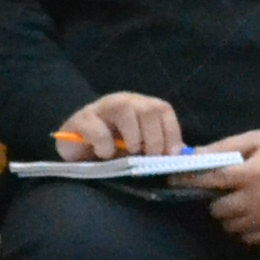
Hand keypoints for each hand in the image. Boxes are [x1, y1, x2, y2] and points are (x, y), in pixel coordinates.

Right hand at [52, 93, 187, 161]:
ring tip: (131, 153)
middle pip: (148, 108)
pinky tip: (105, 155)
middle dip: (154, 136)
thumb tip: (183, 157)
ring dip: (133, 134)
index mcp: (141, 108)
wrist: (76, 155)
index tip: (170, 155)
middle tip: (150, 157)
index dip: (171, 132)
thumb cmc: (112, 153)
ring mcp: (100, 109)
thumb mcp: (140, 153)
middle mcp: (123, 102)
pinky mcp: (79, 121)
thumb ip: (159, 151)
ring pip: (124, 107)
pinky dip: (104, 142)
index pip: (163, 109)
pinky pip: (95, 126)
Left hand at [192, 128, 259, 245]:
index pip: (211, 180)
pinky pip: (248, 237)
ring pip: (231, 226)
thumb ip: (225, 147)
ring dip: (227, 215)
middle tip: (219, 192)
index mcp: (252, 173)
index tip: (173, 179)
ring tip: (235, 203)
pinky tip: (248, 215)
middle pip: (218, 209)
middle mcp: (257, 198)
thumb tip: (194, 154)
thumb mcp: (257, 139)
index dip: (189, 179)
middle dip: (213, 200)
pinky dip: (243, 228)